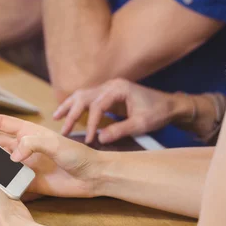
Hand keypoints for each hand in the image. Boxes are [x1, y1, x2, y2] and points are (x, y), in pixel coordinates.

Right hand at [0, 114, 102, 198]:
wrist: (94, 178)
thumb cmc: (80, 156)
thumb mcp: (57, 145)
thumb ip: (34, 144)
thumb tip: (13, 155)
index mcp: (29, 132)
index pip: (0, 123)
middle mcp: (24, 147)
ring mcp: (26, 164)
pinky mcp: (29, 181)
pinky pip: (8, 179)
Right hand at [53, 78, 193, 143]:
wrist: (170, 105)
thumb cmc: (158, 113)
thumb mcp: (141, 124)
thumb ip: (120, 131)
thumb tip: (100, 139)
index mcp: (118, 88)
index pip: (97, 106)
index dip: (91, 124)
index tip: (89, 139)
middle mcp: (110, 85)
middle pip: (84, 97)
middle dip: (72, 114)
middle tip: (63, 131)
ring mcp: (108, 88)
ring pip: (82, 95)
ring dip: (69, 106)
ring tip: (56, 118)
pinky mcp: (108, 94)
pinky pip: (87, 98)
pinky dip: (76, 105)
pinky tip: (66, 113)